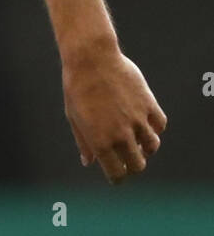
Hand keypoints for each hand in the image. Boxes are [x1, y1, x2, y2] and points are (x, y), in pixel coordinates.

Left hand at [63, 48, 166, 184]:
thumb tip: (89, 162)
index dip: (118, 177)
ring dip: (145, 148)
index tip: (117, 174)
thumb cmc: (77, 87)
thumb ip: (84, 142)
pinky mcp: (148, 103)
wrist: (91, 58)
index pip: (118, 174)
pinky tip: (146, 122)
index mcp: (101, 142)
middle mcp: (121, 134)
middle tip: (127, 157)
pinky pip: (160, 124)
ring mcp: (137, 119)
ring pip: (152, 147)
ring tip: (137, 140)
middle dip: (133, 165)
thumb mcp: (74, 117)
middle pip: (138, 165)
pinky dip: (155, 127)